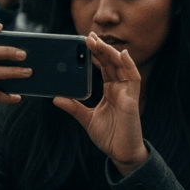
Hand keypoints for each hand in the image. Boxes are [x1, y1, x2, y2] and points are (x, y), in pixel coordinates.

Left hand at [54, 33, 147, 175]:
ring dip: (110, 52)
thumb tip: (56, 98)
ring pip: (121, 66)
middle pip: (111, 63)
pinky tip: (123, 54)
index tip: (85, 42)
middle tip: (88, 36)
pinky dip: (130, 65)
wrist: (121, 153)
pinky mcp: (132, 99)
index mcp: (111, 91)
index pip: (104, 67)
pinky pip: (133, 78)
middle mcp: (120, 89)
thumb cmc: (109, 136)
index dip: (97, 54)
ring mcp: (127, 93)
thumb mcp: (86, 119)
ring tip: (98, 42)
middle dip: (101, 48)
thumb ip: (74, 107)